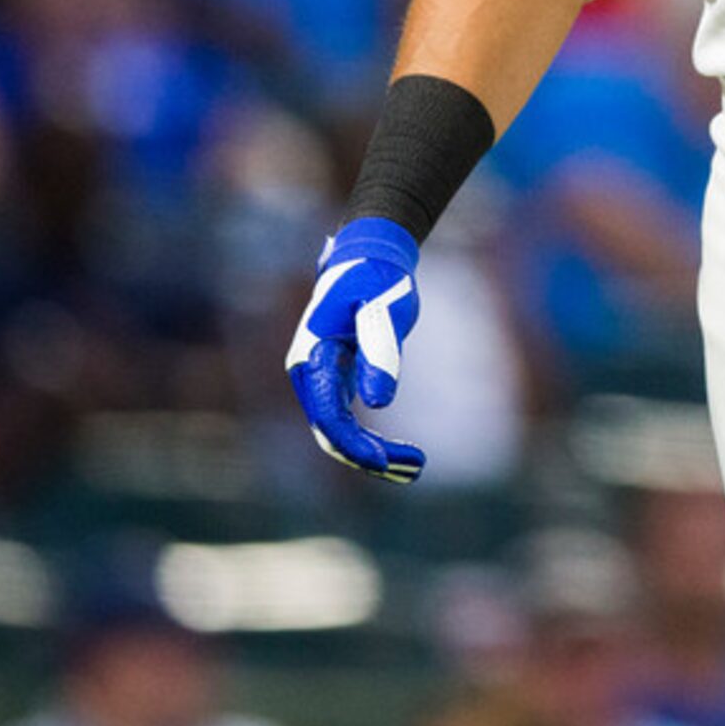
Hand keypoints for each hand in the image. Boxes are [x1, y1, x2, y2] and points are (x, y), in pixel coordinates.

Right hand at [285, 218, 426, 483]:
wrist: (369, 257)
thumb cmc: (376, 278)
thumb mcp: (383, 310)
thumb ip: (380, 352)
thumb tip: (378, 402)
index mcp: (313, 356)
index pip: (327, 414)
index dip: (354, 443)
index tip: (385, 462)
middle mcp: (309, 372)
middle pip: (330, 431)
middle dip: (367, 457)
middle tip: (414, 469)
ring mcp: (320, 378)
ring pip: (338, 432)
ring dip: (372, 455)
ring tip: (415, 469)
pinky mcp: (337, 380)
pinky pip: (347, 421)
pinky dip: (373, 441)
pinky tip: (404, 456)